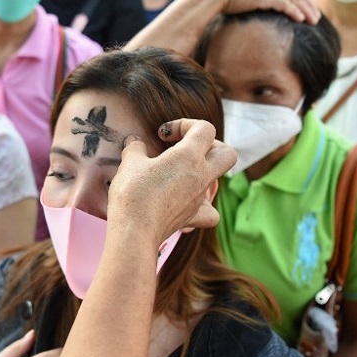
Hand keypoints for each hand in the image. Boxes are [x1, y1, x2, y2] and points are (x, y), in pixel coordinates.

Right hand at [111, 119, 235, 244]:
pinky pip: (210, 212)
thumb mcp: (130, 163)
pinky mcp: (194, 217)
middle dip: (210, 146)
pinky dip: (202, 207)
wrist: (135, 231)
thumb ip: (135, 147)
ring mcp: (200, 198)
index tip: (163, 135)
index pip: (205, 128)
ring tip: (179, 174)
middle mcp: (201, 175)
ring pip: (218, 180)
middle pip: (226, 153)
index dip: (185, 125)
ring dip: (203, 172)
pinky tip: (188, 203)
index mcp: (189, 155)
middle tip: (186, 149)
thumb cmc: (133, 193)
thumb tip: (135, 142)